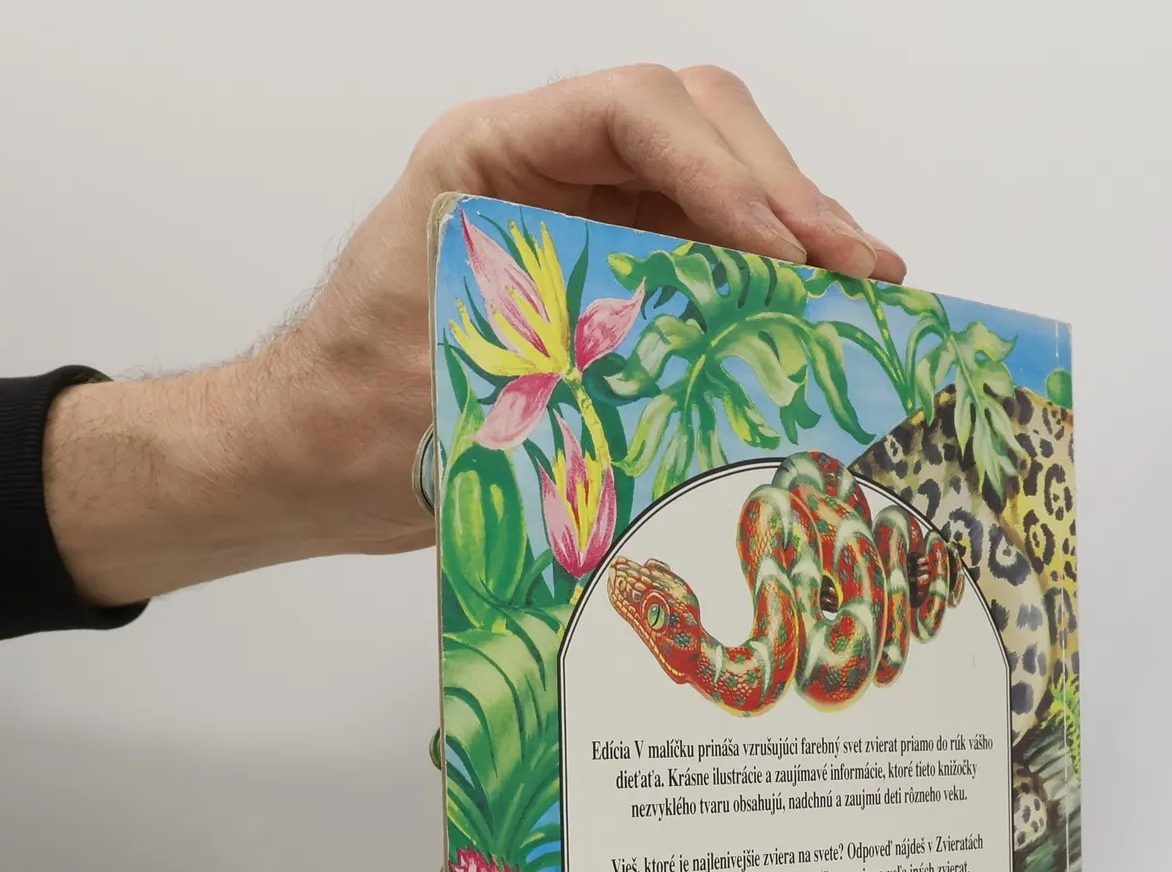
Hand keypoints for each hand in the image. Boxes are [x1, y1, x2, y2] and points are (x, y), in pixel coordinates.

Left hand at [45, 66, 905, 607]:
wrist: (305, 460)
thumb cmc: (345, 417)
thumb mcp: (454, 383)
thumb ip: (566, 361)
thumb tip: (704, 374)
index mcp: (488, 157)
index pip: (629, 111)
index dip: (719, 169)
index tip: (779, 249)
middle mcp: (542, 166)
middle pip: (695, 123)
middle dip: (784, 192)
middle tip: (855, 272)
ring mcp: (580, 214)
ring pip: (716, 175)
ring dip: (797, 225)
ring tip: (866, 287)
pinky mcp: (608, 272)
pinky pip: (705, 242)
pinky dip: (769, 272)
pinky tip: (821, 309)